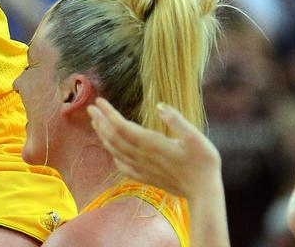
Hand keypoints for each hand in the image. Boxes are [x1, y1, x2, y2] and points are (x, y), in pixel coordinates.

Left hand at [87, 98, 221, 200]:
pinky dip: (113, 156)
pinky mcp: (146, 177)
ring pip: (115, 151)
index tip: (99, 101)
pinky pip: (123, 166)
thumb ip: (177, 121)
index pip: (121, 126)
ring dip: (103, 135)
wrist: (204, 194)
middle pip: (113, 137)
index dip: (108, 113)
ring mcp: (142, 168)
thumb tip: (160, 106)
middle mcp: (142, 156)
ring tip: (95, 123)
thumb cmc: (203, 164)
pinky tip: (112, 152)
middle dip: (100, 121)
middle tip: (90, 108)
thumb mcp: (195, 137)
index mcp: (151, 144)